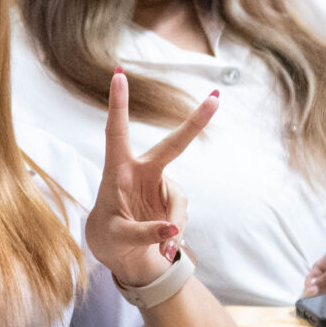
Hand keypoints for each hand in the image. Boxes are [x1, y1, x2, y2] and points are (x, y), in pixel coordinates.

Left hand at [86, 69, 216, 286]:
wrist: (121, 252)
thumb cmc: (109, 237)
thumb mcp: (116, 238)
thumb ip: (142, 233)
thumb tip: (171, 229)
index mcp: (117, 170)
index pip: (116, 132)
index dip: (118, 104)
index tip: (119, 74)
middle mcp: (142, 171)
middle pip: (172, 145)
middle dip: (195, 123)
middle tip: (217, 99)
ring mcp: (160, 185)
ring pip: (179, 203)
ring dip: (174, 228)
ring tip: (161, 251)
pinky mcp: (174, 201)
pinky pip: (181, 218)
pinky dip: (176, 235)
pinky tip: (165, 249)